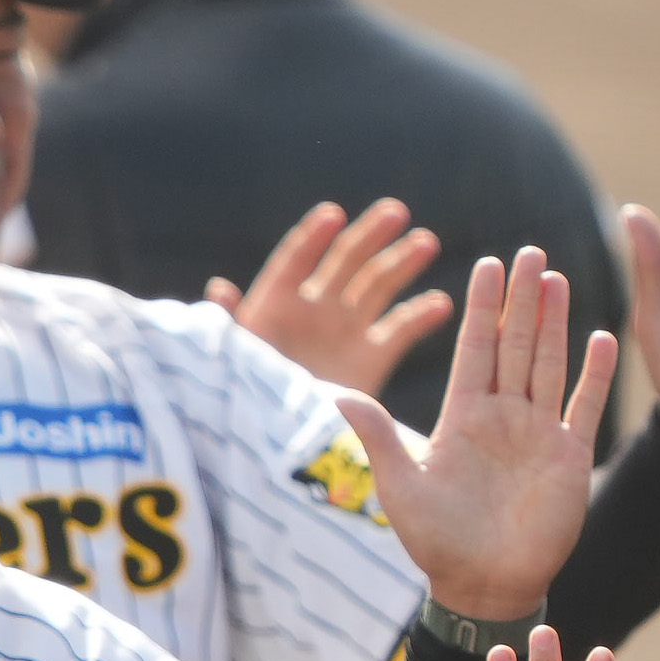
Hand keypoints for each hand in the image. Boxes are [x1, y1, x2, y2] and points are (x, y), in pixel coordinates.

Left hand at [213, 197, 453, 392]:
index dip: (312, 238)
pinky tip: (441, 303)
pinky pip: (401, 328)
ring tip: (425, 242)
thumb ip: (228, 324)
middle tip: (395, 212)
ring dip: (401, 261)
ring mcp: (346, 329)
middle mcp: (314, 309)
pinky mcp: (373, 356)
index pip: (295, 261)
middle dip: (369, 235)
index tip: (333, 215)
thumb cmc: (245, 402)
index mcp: (276, 305)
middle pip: (345, 261)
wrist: (279, 448)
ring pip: (378, 284)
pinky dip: (421, 315)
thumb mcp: (233, 362)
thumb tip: (218, 287)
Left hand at [337, 247, 613, 622]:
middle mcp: (501, 417)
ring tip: (557, 277)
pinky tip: (604, 336)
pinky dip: (595, 374)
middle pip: (515, 345)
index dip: (482, 307)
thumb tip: (337, 393)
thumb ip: (378, 436)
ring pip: (548, 364)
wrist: (482, 585)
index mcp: (461, 418)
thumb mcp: (399, 485)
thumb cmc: (435, 542)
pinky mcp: (569, 456)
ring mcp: (538, 434)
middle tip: (529, 252)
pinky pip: (584, 405)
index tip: (486, 264)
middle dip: (521, 299)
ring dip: (555, 323)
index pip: (474, 349)